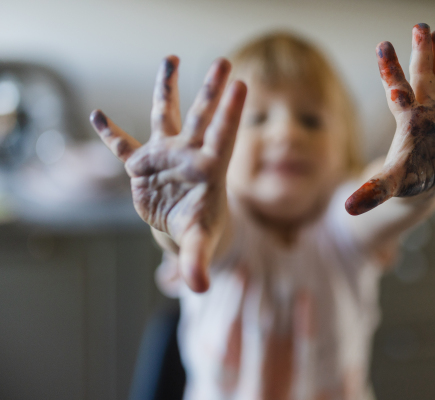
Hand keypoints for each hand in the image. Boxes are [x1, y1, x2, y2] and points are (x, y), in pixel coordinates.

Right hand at [90, 56, 246, 291]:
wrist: (185, 226)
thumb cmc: (201, 229)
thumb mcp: (199, 243)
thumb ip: (198, 261)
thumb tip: (198, 287)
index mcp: (209, 170)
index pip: (223, 137)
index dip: (230, 113)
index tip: (241, 85)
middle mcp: (189, 155)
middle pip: (202, 117)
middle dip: (212, 91)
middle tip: (224, 62)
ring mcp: (166, 156)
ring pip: (167, 116)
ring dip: (167, 89)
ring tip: (170, 59)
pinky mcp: (143, 165)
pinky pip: (124, 145)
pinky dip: (110, 133)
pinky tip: (98, 114)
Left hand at [345, 23, 434, 214]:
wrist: (421, 185)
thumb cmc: (405, 180)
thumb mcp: (390, 184)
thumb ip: (372, 192)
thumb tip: (348, 207)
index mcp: (410, 121)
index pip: (399, 91)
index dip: (391, 71)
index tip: (383, 47)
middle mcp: (427, 113)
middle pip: (424, 78)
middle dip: (422, 54)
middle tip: (419, 26)